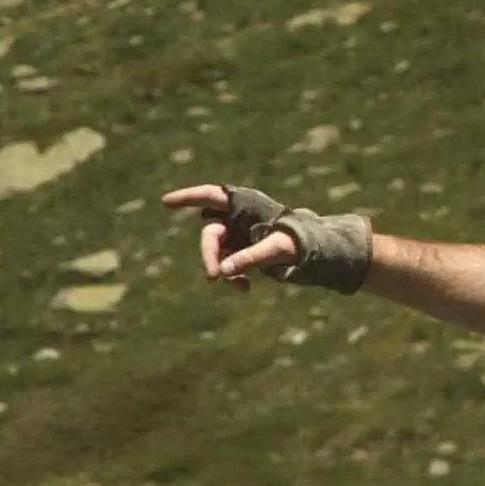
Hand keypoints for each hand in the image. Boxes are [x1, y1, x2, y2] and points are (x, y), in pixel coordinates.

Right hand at [162, 183, 370, 294]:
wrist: (318, 254)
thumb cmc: (301, 243)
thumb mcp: (278, 249)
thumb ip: (250, 257)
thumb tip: (223, 271)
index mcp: (247, 205)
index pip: (212, 197)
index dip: (188, 197)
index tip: (166, 202)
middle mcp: (239, 217)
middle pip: (210, 232)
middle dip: (209, 254)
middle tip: (214, 276)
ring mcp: (240, 234)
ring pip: (218, 251)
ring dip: (223, 269)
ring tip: (240, 287)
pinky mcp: (243, 251)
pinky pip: (228, 264)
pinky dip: (233, 276)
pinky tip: (245, 288)